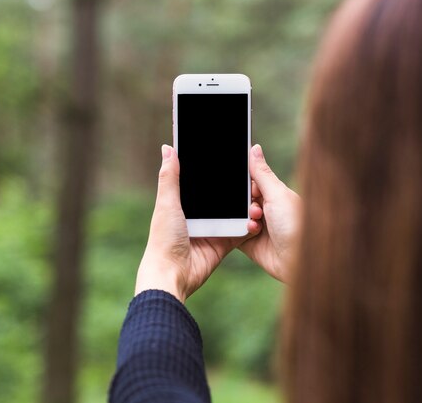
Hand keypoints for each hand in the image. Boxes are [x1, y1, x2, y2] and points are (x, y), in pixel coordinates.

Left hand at [135, 145, 260, 302]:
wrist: (173, 274)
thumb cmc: (163, 239)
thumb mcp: (167, 204)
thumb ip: (170, 177)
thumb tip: (168, 148)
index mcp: (181, 202)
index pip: (199, 181)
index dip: (210, 169)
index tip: (226, 153)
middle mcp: (197, 214)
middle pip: (220, 196)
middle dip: (234, 188)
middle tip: (250, 175)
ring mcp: (211, 229)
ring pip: (233, 212)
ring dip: (245, 206)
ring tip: (256, 195)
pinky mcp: (222, 243)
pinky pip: (239, 231)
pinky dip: (248, 225)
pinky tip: (257, 216)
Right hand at [238, 144, 300, 282]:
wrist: (299, 261)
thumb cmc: (296, 225)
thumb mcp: (277, 194)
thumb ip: (261, 172)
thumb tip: (254, 147)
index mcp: (274, 194)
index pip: (250, 182)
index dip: (245, 184)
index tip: (245, 187)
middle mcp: (265, 210)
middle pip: (241, 199)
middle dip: (242, 203)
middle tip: (254, 209)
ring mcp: (257, 227)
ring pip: (235, 215)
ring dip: (242, 218)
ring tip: (255, 224)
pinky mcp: (249, 244)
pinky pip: (233, 234)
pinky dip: (236, 232)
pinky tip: (248, 233)